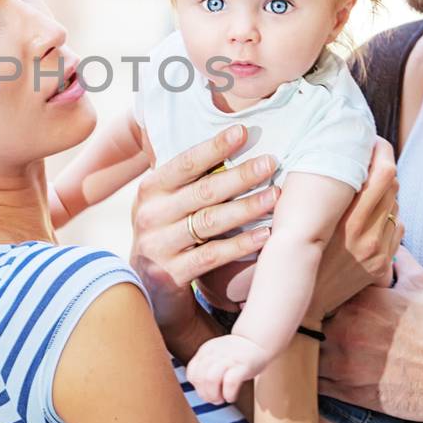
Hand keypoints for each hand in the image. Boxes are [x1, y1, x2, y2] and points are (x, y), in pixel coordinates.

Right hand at [127, 124, 279, 339]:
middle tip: (270, 162)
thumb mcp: (166, 205)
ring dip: (246, 207)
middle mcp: (150, 215)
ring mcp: (158, 246)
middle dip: (239, 175)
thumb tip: (230, 140)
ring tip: (275, 196)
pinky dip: (241, 244)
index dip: (213, 147)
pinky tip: (265, 235)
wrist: (147, 290)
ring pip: (209, 222)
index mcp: (150, 190)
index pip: (184, 163)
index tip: (242, 132)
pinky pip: (212, 255)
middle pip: (202, 191)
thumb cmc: (168, 235)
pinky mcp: (171, 274)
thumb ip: (188, 180)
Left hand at [187, 333, 272, 405]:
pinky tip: (231, 397)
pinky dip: (228, 394)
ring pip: (211, 379)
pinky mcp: (243, 365)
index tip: (206, 392)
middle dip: (205, 395)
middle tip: (215, 399)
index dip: (197, 387)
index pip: (191, 373)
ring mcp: (229, 359)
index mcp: (206, 351)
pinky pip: (230, 382)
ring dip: (214, 395)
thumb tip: (201, 392)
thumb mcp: (216, 355)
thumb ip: (206, 368)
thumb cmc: (236, 354)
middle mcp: (215, 354)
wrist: (257, 341)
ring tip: (222, 399)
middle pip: (200, 378)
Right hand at [307, 139, 402, 321]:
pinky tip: (370, 218)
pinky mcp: (382, 264)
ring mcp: (379, 251)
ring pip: (396, 206)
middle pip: (393, 186)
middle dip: (383, 167)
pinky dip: (388, 217)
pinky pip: (397, 228)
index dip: (383, 152)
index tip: (373, 142)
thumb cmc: (294, 251)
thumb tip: (335, 160)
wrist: (303, 300)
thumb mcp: (303, 219)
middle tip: (369, 158)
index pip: (383, 175)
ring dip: (385, 194)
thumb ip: (325, 193)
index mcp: (347, 220)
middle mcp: (368, 235)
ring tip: (365, 191)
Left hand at [319, 248, 422, 420]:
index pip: (319, 288)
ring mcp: (343, 363)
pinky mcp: (347, 392)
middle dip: (305, 319)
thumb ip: (399, 260)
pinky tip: (316, 370)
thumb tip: (389, 243)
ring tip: (308, 345)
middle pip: (306, 320)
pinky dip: (312, 375)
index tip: (313, 292)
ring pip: (305, 351)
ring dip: (306, 348)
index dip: (315, 291)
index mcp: (358, 300)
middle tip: (304, 319)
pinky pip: (314, 382)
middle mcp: (345, 329)